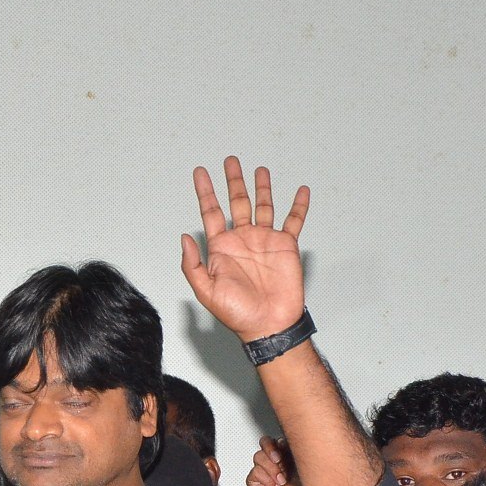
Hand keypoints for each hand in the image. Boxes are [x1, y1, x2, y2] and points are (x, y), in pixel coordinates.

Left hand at [181, 156, 310, 341]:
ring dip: (261, 187)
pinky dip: (298, 206)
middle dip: (233, 181)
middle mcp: (242, 240)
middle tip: (229, 161)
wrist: (268, 324)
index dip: (205, 191)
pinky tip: (301, 191)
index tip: (200, 172)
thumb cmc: (237, 313)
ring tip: (259, 170)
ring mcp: (264, 241)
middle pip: (236, 202)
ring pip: (263, 206)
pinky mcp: (285, 246)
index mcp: (221, 248)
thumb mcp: (207, 291)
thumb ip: (193, 265)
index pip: (211, 212)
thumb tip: (184, 237)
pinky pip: (294, 221)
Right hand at [245, 436, 305, 485]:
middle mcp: (275, 460)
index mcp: (287, 452)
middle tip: (280, 461)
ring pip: (259, 457)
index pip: (278, 438)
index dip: (280, 443)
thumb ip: (294, 451)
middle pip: (265, 442)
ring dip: (272, 469)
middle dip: (272, 451)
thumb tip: (285, 440)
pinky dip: (266, 480)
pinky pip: (255, 472)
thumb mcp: (304, 466)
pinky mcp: (255, 481)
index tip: (286, 449)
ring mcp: (265, 470)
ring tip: (282, 481)